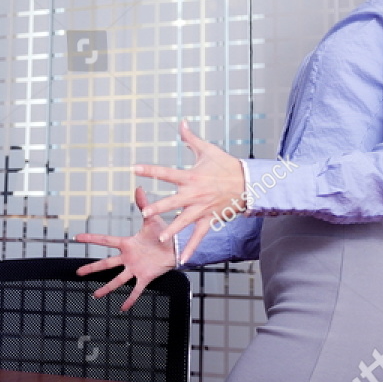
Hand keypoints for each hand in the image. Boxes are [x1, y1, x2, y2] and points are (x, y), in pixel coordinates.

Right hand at [73, 187, 179, 310]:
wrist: (177, 247)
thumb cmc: (163, 233)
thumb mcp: (151, 219)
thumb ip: (143, 204)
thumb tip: (138, 187)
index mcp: (127, 244)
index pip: (106, 241)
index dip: (91, 239)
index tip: (77, 238)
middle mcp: (128, 258)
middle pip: (106, 264)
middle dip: (92, 268)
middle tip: (78, 272)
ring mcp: (135, 269)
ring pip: (117, 280)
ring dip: (106, 288)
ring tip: (96, 295)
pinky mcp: (145, 277)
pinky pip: (136, 290)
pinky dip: (130, 299)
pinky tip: (122, 308)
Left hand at [134, 120, 245, 255]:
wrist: (248, 182)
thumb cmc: (226, 165)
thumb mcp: (208, 150)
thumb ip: (191, 138)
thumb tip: (182, 122)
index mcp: (191, 177)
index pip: (167, 173)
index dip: (150, 170)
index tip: (134, 169)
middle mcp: (195, 194)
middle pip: (174, 202)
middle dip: (160, 208)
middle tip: (145, 213)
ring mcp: (202, 209)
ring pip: (184, 221)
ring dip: (173, 230)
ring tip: (161, 237)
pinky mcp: (209, 219)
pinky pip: (199, 236)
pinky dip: (192, 248)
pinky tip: (183, 258)